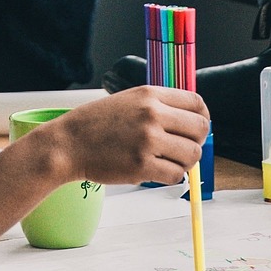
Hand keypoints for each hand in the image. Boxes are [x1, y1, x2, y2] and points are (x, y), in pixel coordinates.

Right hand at [31, 85, 210, 186]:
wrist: (67, 144)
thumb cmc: (95, 124)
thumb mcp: (127, 100)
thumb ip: (158, 106)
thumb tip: (191, 122)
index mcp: (150, 95)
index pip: (197, 103)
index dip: (202, 118)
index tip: (195, 129)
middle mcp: (151, 114)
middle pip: (200, 129)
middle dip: (196, 142)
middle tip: (182, 149)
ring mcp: (147, 140)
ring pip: (191, 154)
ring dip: (184, 162)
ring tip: (167, 161)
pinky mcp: (142, 165)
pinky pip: (176, 174)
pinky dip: (171, 176)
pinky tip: (156, 171)